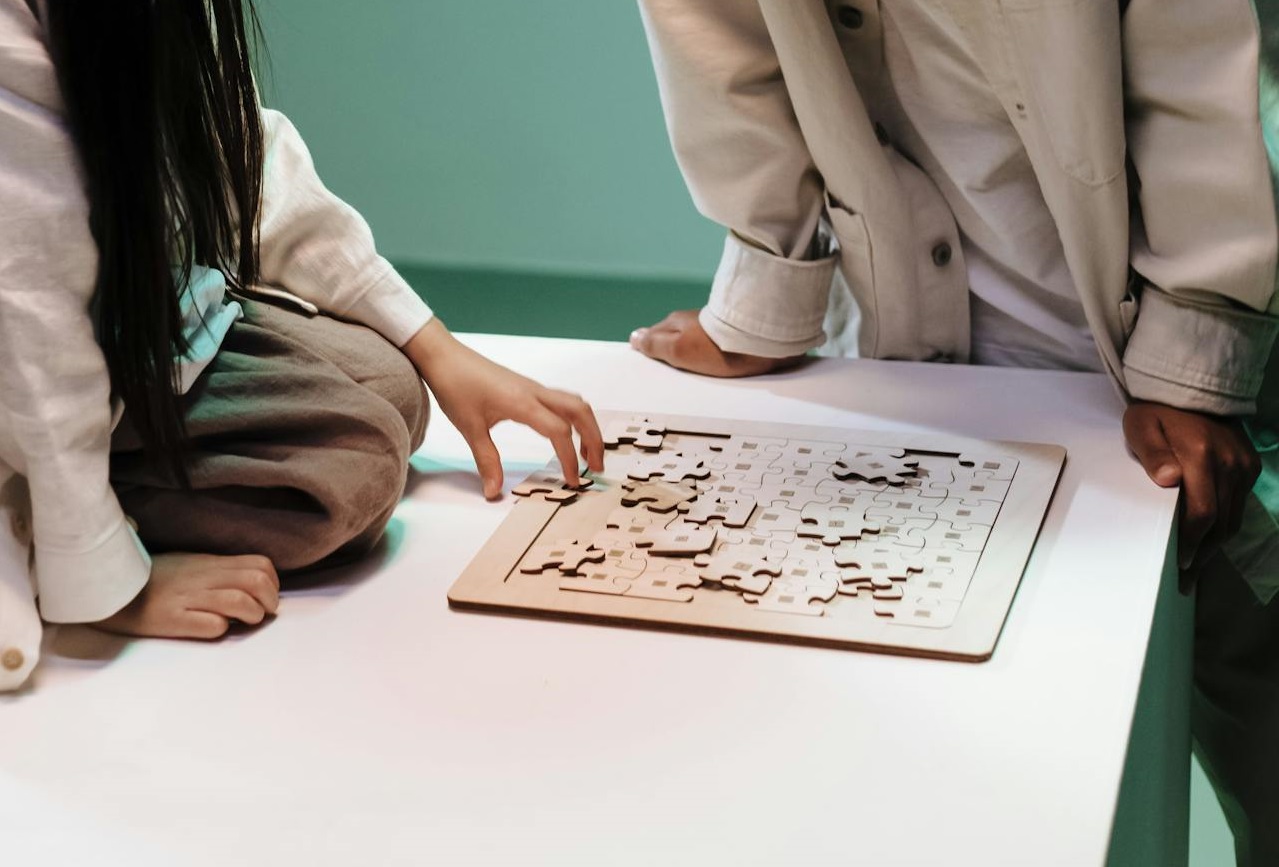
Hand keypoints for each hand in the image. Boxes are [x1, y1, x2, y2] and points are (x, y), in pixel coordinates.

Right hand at [97, 553, 279, 638]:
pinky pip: (210, 625)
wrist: (108, 586)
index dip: (272, 583)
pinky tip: (215, 628)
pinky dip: (221, 628)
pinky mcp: (170, 619)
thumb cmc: (154, 578)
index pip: (260, 565)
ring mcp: (187, 598)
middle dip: (269, 601)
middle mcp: (203, 578)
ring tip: (244, 622)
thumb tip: (253, 586)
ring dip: (252, 615)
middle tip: (262, 613)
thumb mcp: (191, 565)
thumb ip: (221, 572)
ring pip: (239, 601)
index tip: (266, 597)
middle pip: (256, 581)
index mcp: (210, 564)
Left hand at [403, 319, 604, 498]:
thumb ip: (486, 460)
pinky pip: (562, 401)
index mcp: (523, 403)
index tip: (572, 481)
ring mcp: (533, 388)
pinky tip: (565, 434)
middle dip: (594, 439)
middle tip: (597, 467)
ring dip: (587, 427)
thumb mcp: (469, 428)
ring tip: (587, 453)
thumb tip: (493, 491)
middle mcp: (535, 393)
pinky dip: (573, 418)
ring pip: (574, 404)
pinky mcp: (528, 388)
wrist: (445, 356)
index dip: (569, 459)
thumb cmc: (456, 386)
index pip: (560, 432)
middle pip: (580, 412)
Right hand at [629, 309, 802, 377]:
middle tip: (672, 371)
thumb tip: (633, 337)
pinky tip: (716, 364)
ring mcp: (712, 325)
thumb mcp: (678, 349)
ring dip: (693, 353)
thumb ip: (654, 344)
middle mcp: (692, 320)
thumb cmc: (716, 347)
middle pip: (674, 337)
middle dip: (671, 351)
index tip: (650, 363)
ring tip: (694, 371)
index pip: (653, 336)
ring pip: (695, 340)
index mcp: (675, 322)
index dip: (650, 349)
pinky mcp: (733, 333)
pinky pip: (714, 345)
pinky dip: (711, 354)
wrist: (761, 341)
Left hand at [1122, 401, 1260, 570]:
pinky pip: (1239, 504)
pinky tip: (1209, 540)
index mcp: (1200, 454)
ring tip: (1196, 567)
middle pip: (1221, 522)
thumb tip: (1167, 480)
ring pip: (1233, 518)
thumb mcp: (1142, 426)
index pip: (1202, 512)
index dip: (1191, 541)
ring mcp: (1243, 464)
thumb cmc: (1156, 412)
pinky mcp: (1250, 465)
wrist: (1190, 390)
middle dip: (1202, 554)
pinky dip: (1225, 525)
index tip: (1179, 563)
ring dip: (1215, 545)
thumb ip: (1152, 453)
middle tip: (1186, 579)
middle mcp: (1229, 462)